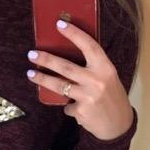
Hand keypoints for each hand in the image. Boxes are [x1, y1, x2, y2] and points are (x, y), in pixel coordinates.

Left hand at [26, 19, 134, 139]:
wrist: (118, 124)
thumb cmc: (111, 97)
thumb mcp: (107, 77)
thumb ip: (92, 68)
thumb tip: (66, 54)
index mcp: (106, 68)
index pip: (89, 46)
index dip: (74, 34)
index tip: (59, 24)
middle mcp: (97, 81)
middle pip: (66, 67)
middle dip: (46, 59)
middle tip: (32, 54)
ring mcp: (88, 97)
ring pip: (59, 85)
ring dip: (42, 79)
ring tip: (30, 74)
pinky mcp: (81, 111)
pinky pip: (66, 105)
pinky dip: (68, 106)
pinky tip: (75, 108)